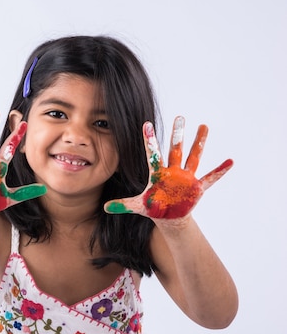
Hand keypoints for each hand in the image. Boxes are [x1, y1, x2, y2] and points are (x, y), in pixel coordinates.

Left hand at [105, 116, 232, 219]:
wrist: (169, 216)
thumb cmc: (154, 207)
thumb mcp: (136, 206)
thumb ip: (121, 205)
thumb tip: (103, 208)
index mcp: (157, 174)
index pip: (152, 154)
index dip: (149, 140)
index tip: (145, 123)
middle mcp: (173, 171)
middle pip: (175, 149)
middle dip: (178, 134)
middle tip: (180, 117)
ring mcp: (186, 178)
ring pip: (193, 156)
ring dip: (199, 142)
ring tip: (204, 125)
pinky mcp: (196, 187)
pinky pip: (210, 177)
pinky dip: (220, 170)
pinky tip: (230, 161)